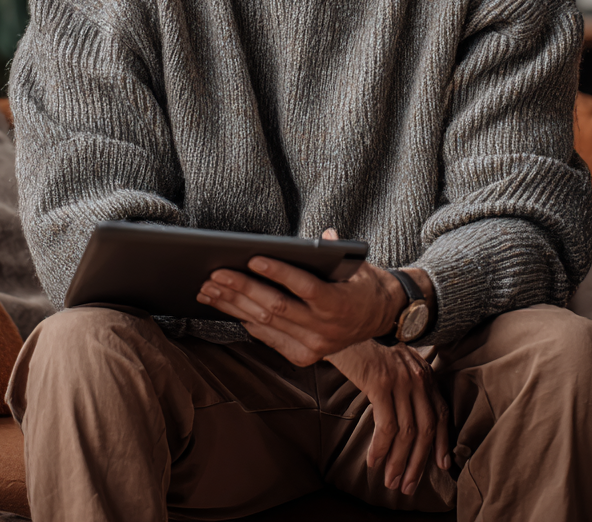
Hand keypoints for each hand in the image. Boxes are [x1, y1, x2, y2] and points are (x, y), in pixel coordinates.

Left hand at [196, 248, 402, 365]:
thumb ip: (337, 250)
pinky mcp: (304, 357)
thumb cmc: (362, 283)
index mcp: (340, 304)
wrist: (381, 318)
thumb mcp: (357, 265)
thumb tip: (324, 234)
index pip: (304, 287)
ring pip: (267, 323)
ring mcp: (314, 347)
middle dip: (242, 288)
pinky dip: (246, 320)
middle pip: (276, 307)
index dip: (278, 272)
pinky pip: (268, 337)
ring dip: (234, 305)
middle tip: (215, 272)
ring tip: (210, 288)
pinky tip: (226, 305)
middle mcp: (326, 330)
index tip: (252, 257)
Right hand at [327, 339, 450, 494]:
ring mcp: (400, 379)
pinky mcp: (380, 382)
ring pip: (406, 432)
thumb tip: (407, 420)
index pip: (440, 412)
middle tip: (408, 485)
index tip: (441, 465)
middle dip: (417, 462)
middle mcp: (417, 376)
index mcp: (422, 372)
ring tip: (390, 481)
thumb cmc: (363, 348)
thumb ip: (404, 385)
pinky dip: (381, 448)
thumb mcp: (391, 364)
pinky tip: (373, 461)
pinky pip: (386, 426)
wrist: (342, 324)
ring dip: (398, 462)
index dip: (441, 442)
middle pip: (425, 428)